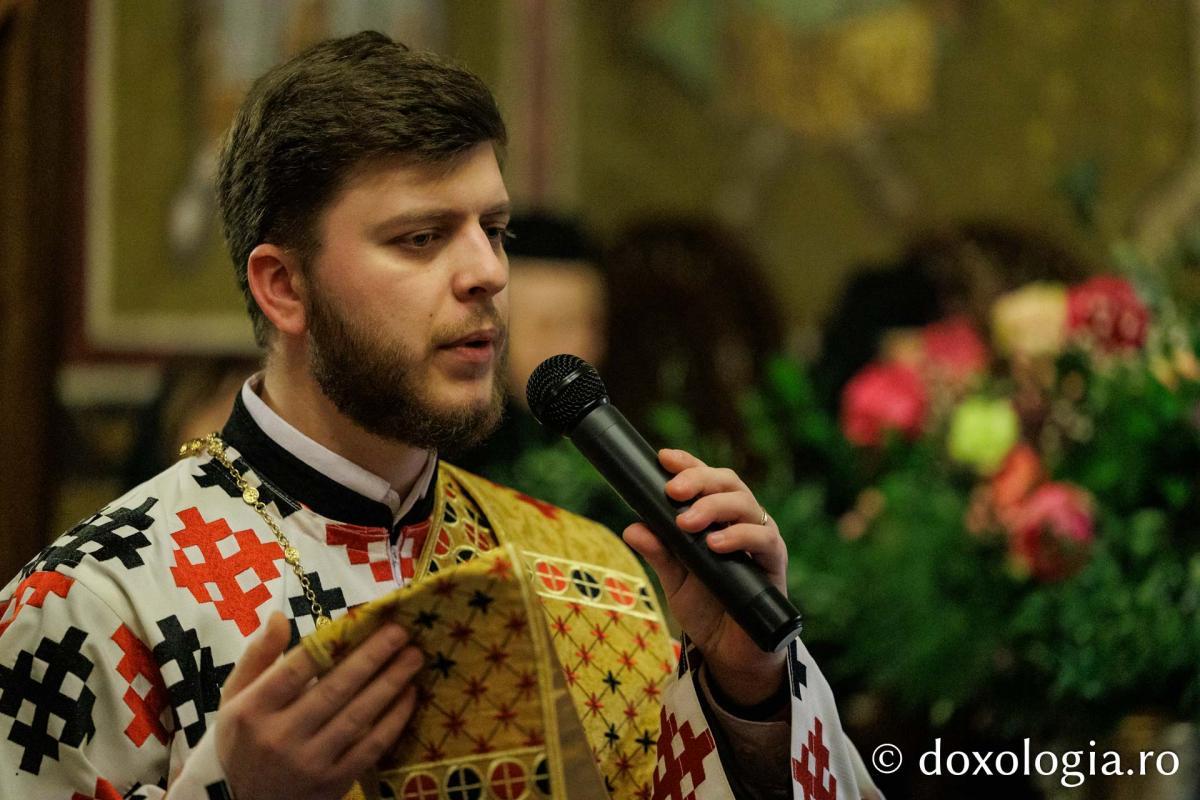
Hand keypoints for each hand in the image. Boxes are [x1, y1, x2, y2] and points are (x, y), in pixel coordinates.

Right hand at [215, 612, 422, 799]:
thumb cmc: (242, 740)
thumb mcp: (235, 697)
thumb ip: (258, 655)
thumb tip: (279, 615)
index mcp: (252, 710)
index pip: (296, 669)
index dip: (332, 642)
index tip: (364, 619)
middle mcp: (279, 738)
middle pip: (333, 690)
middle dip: (372, 657)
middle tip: (402, 631)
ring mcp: (308, 764)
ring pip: (357, 717)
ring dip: (390, 684)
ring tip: (413, 657)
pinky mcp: (332, 783)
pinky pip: (370, 748)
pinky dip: (393, 720)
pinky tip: (409, 695)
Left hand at [622, 449, 786, 707]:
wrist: (730, 652)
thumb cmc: (705, 608)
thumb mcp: (674, 578)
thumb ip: (658, 551)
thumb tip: (632, 527)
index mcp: (717, 516)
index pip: (705, 479)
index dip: (688, 463)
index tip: (663, 458)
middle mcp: (741, 520)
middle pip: (727, 482)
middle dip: (699, 480)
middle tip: (672, 491)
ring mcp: (760, 539)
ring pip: (746, 503)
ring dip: (714, 506)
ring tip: (687, 522)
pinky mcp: (774, 562)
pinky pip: (763, 539)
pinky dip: (739, 536)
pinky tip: (716, 543)